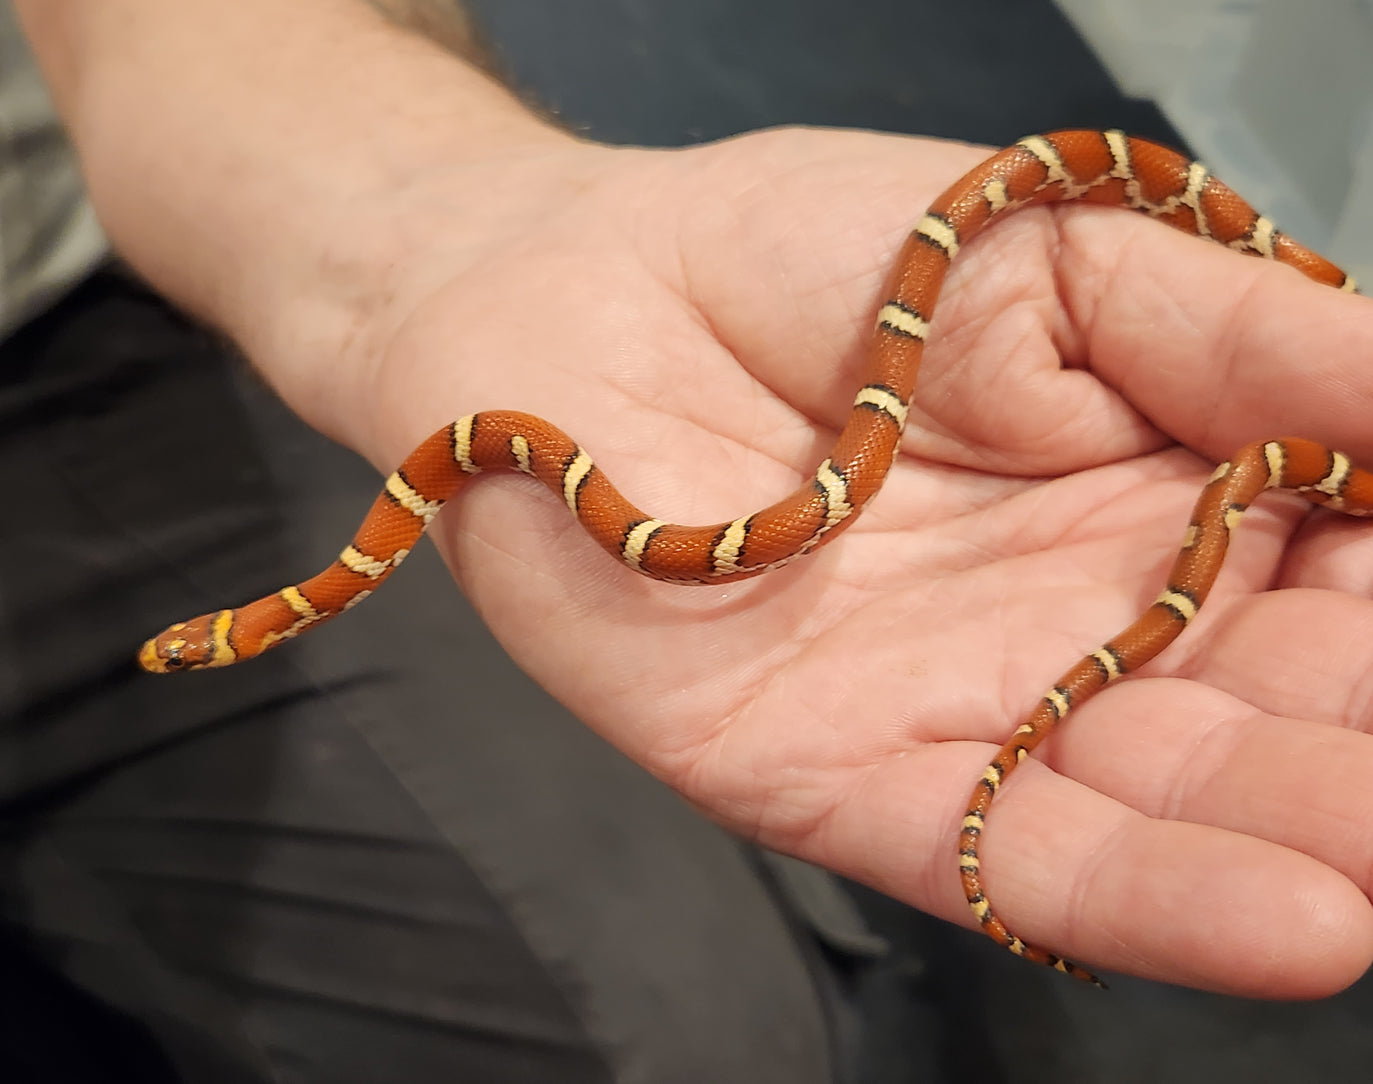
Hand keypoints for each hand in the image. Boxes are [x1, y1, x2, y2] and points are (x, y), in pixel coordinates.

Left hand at [324, 125, 1372, 995]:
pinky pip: (992, 854)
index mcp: (1146, 501)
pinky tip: (1287, 918)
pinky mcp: (830, 773)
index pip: (1324, 576)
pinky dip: (1134, 894)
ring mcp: (954, 712)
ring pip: (1145, 809)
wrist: (580, 300)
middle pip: (1250, 714)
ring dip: (1283, 844)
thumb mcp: (1053, 260)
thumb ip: (1233, 340)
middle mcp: (1068, 628)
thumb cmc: (806, 258)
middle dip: (1350, 751)